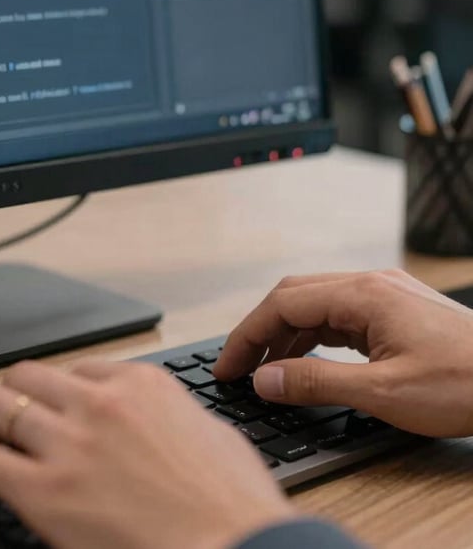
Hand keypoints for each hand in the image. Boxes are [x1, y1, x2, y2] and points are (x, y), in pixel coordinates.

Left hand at [0, 359, 293, 548]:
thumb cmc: (235, 505)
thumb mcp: (212, 435)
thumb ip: (173, 417)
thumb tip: (159, 423)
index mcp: (141, 384)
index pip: (75, 369)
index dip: (52, 393)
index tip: (42, 410)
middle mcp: (100, 402)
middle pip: (26, 377)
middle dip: (5, 397)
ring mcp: (71, 443)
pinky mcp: (46, 492)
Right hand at [214, 270, 472, 436]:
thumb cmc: (465, 384)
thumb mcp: (383, 391)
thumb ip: (316, 382)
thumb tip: (264, 378)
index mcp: (362, 294)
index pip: (282, 304)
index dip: (247, 335)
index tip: (227, 365)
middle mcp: (369, 284)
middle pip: (293, 295)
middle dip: (260, 329)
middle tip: (239, 367)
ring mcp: (383, 294)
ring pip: (315, 303)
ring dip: (285, 333)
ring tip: (267, 370)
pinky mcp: (395, 310)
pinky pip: (339, 314)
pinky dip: (313, 335)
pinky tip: (307, 359)